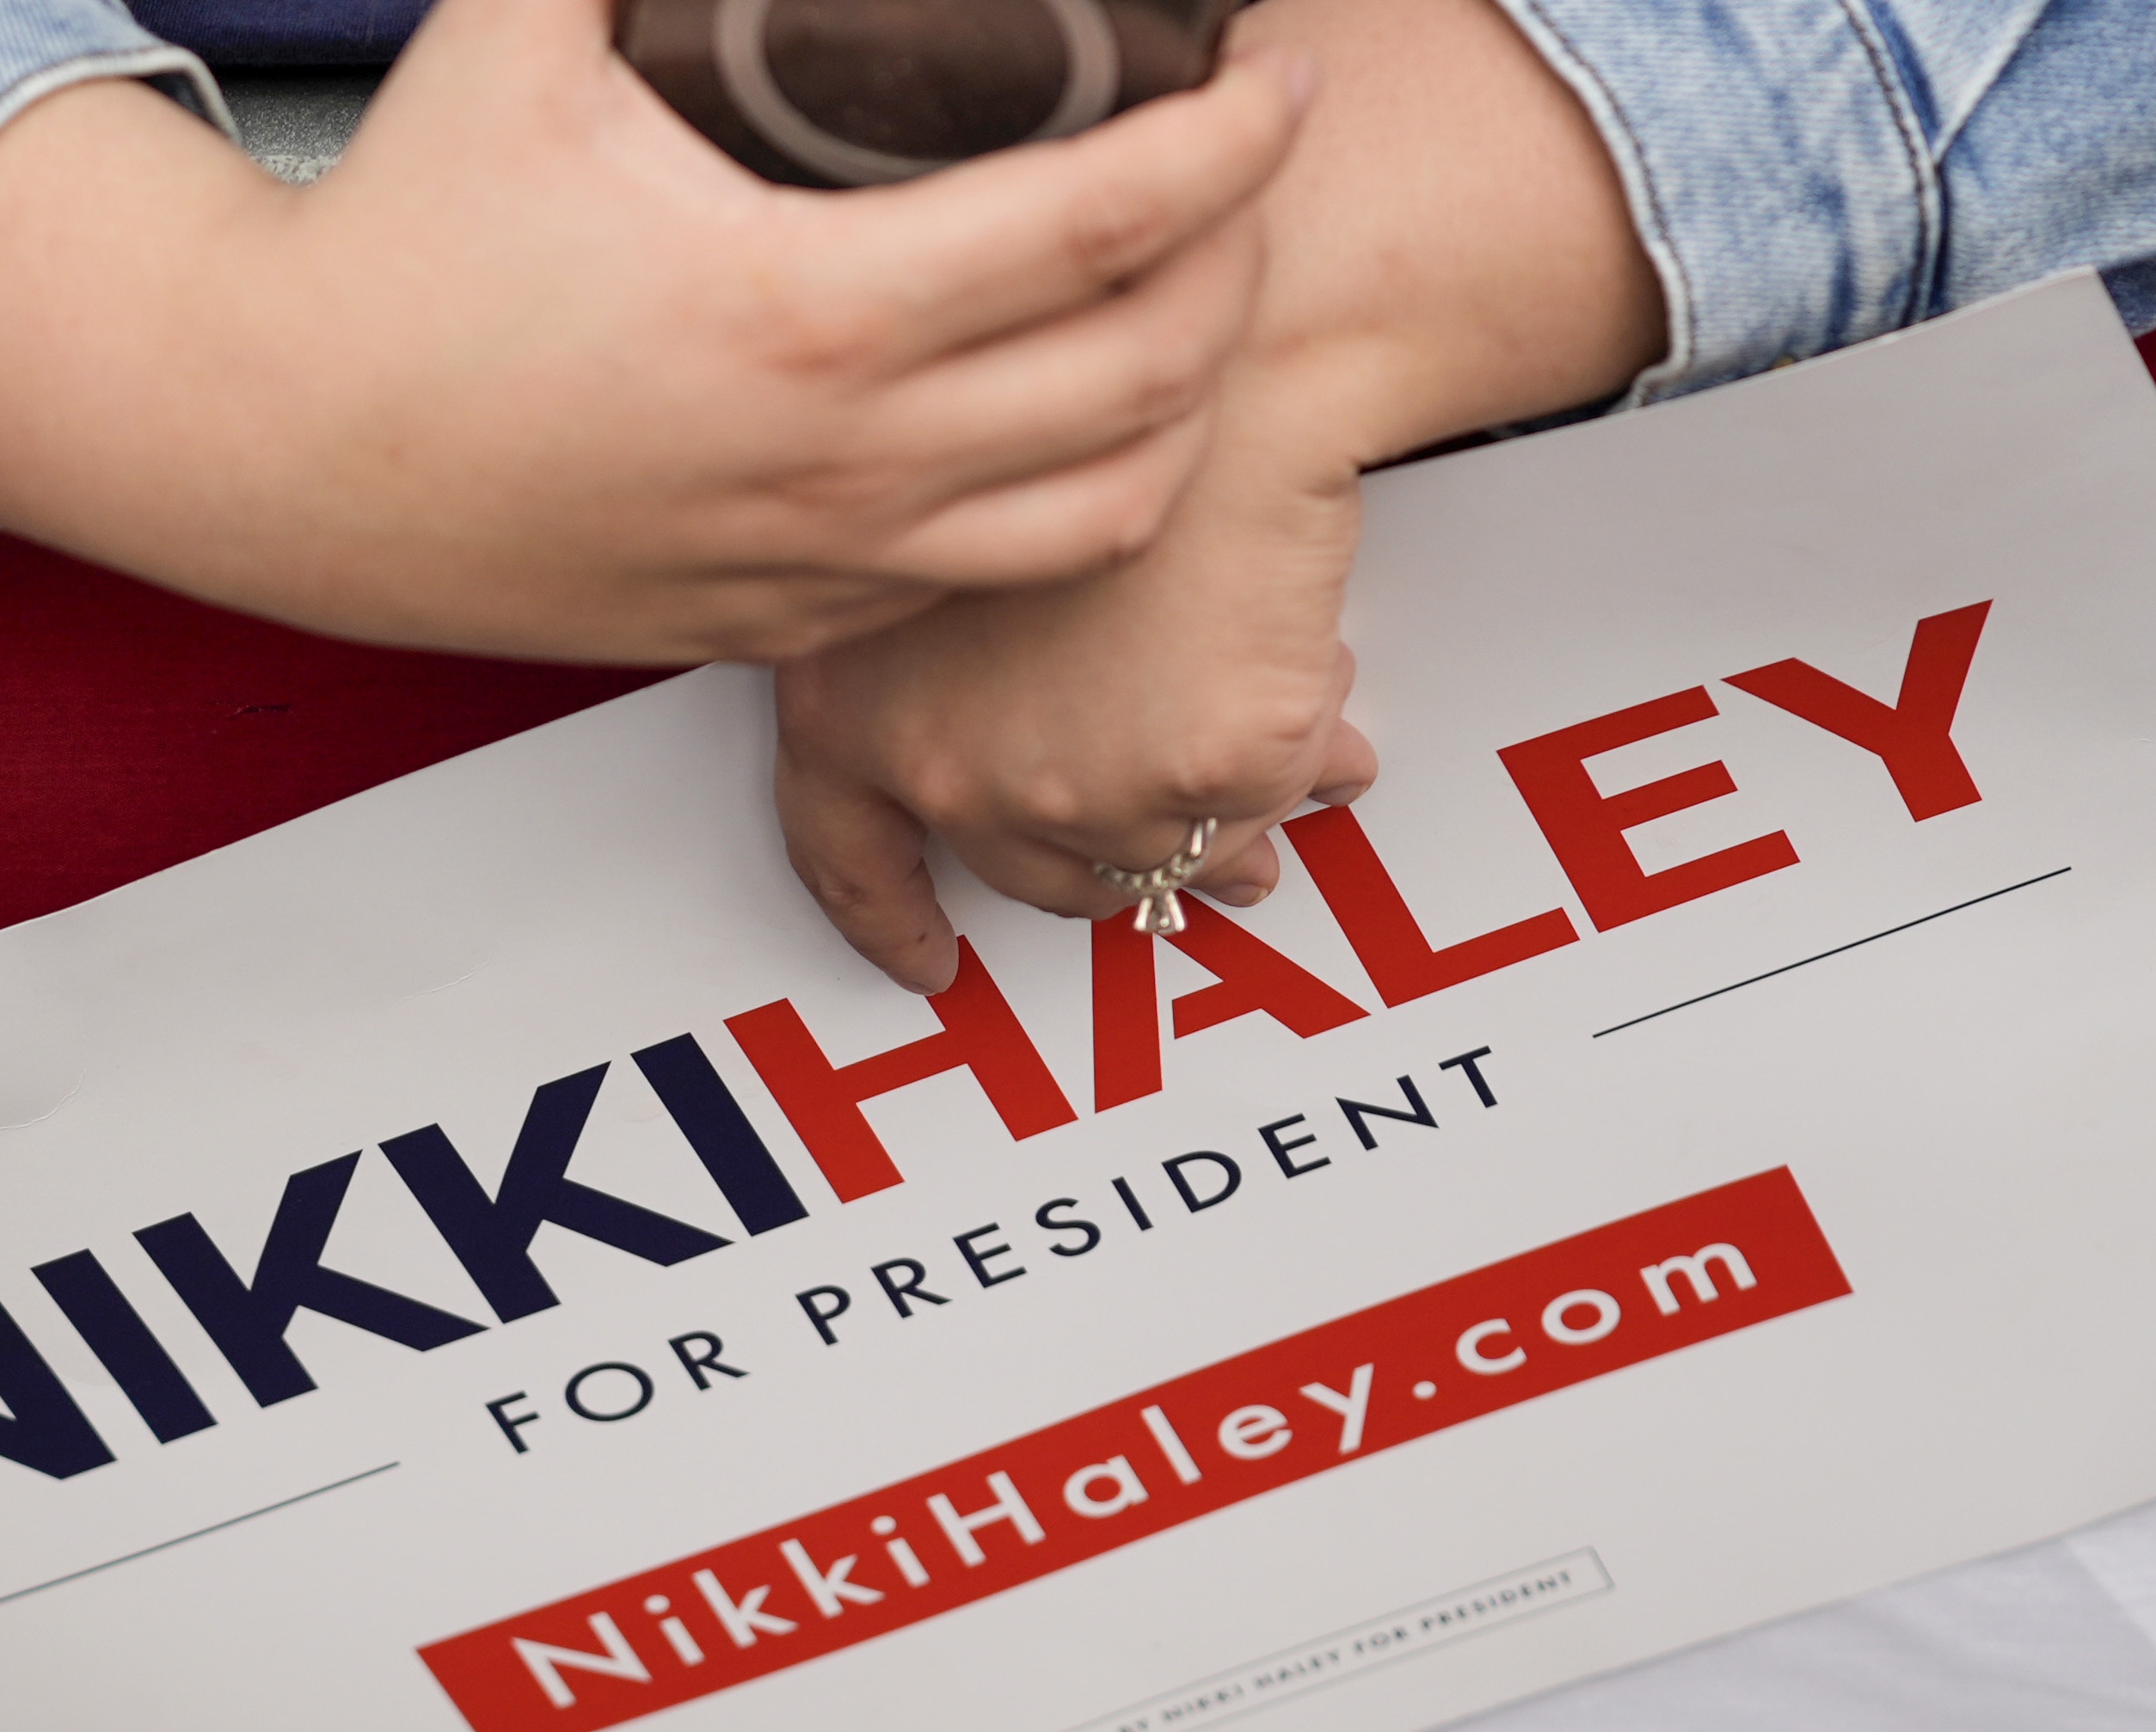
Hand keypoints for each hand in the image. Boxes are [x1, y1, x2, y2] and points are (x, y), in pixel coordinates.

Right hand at [0, 0, 1314, 664]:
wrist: (288, 449)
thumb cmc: (400, 246)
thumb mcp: (525, 22)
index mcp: (809, 314)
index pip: (1107, 226)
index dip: (1230, 145)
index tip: (1273, 79)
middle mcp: (845, 465)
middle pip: (1150, 378)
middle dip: (1241, 265)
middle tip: (1250, 178)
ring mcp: (827, 564)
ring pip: (1105, 514)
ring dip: (1184, 408)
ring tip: (1193, 307)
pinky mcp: (789, 625)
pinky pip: (992, 576)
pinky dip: (1073, 495)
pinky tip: (1072, 410)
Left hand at [773, 0, 1664, 983]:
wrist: (1227, 350)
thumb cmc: (1091, 390)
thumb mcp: (955, 522)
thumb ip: (956, 646)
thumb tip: (1036, 734)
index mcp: (856, 693)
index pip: (841, 848)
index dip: (884, 912)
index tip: (922, 956)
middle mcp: (948, 763)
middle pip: (1029, 864)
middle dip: (1108, 843)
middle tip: (1175, 806)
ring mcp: (1073, 787)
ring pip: (1155, 852)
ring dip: (1216, 815)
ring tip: (1277, 733)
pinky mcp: (1196, 779)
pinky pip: (1249, 811)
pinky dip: (1288, 765)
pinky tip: (1314, 693)